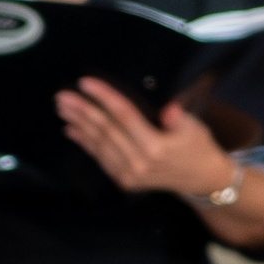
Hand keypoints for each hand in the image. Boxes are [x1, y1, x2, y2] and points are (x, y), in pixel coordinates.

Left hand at [57, 78, 232, 198]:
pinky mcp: (124, 181)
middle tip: (62, 95)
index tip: (85, 82)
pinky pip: (101, 158)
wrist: (201, 179)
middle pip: (105, 130)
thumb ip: (179, 118)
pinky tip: (72, 130)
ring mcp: (129, 174)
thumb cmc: (198, 146)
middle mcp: (139, 162)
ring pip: (98, 145)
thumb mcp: (195, 128)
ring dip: (78, 125)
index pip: (124, 116)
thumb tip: (169, 109)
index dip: (103, 97)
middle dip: (82, 110)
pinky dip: (85, 143)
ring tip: (63, 109)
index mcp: (156, 147)